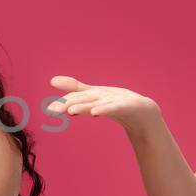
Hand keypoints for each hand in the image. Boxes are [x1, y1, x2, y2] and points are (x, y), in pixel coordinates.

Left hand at [45, 76, 160, 130]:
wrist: (145, 115)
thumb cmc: (118, 103)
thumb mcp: (95, 97)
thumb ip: (75, 90)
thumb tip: (51, 80)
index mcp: (96, 94)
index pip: (78, 98)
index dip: (64, 102)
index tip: (49, 109)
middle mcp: (105, 95)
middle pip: (86, 99)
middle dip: (70, 103)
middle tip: (54, 110)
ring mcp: (118, 100)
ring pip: (99, 103)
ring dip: (85, 106)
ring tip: (71, 111)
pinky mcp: (130, 106)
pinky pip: (116, 108)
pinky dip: (106, 109)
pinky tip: (95, 112)